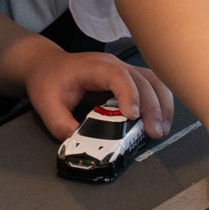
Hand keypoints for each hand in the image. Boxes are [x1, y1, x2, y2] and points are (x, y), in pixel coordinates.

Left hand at [24, 48, 174, 141]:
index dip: (129, 94)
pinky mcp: (129, 80)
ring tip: (161, 129)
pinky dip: (160, 103)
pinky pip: (151, 86)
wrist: (47, 65)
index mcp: (94, 66)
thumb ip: (60, 125)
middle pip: (142, 80)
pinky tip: (161, 120)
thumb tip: (79, 145)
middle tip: (154, 132)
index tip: (132, 116)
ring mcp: (124, 70)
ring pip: (153, 81)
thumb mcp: (46, 104)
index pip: (118, 75)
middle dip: (152, 107)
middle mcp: (114, 65)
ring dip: (162, 105)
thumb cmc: (48, 80)